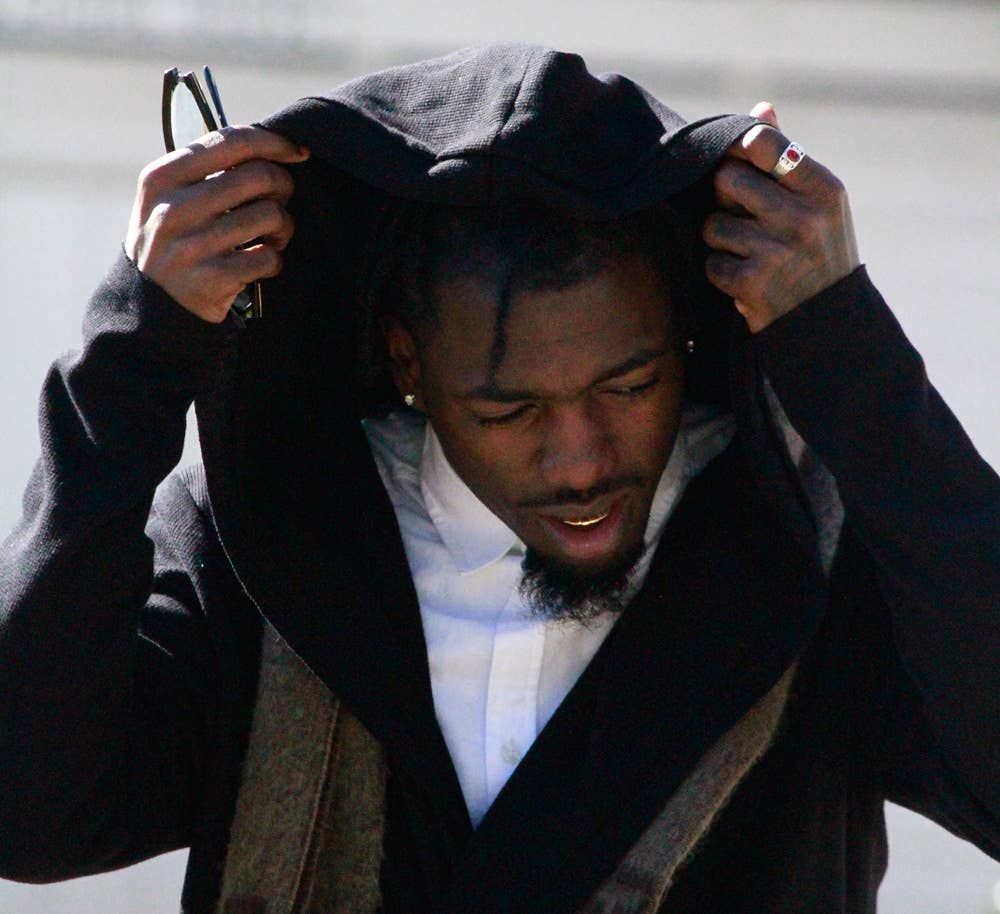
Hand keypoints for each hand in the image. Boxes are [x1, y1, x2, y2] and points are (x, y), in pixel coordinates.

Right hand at [124, 126, 309, 322]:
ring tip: (272, 235)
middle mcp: (173, 209)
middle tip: (280, 200)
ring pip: (271, 215)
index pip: (231, 141)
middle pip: (259, 175)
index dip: (274, 142)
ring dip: (283, 226)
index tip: (296, 151)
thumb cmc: (173, 239)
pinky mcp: (212, 280)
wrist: (150, 303)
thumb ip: (207, 168)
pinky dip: (274, 260)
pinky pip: (269, 257)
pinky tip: (260, 262)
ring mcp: (192, 247)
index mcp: (162, 178)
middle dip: (283, 186)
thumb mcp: (168, 197)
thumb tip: (272, 147)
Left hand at [703, 102, 859, 332]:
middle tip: (741, 215)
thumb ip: (786, 157)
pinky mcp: (753, 285)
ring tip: (748, 252)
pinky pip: (712, 263)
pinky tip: (746, 279)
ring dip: (721, 240)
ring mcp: (778, 252)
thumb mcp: (817, 204)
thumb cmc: (818, 252)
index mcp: (823, 189)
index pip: (761, 142)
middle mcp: (804, 217)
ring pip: (712, 225)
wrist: (828, 324)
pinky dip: (722, 273)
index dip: (737, 151)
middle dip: (724, 198)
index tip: (738, 166)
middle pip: (726, 180)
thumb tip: (761, 107)